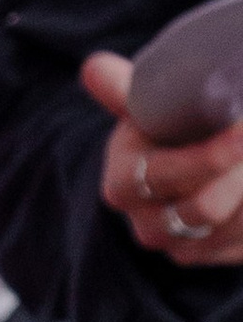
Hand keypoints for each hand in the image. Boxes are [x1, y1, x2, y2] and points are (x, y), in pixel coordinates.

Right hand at [83, 49, 242, 266]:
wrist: (186, 158)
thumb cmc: (167, 125)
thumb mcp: (149, 104)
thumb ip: (125, 90)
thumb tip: (93, 67)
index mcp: (123, 180)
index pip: (160, 178)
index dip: (205, 160)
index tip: (241, 131)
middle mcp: (143, 220)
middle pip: (201, 208)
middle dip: (241, 175)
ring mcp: (173, 243)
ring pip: (228, 224)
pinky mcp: (201, 254)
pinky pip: (240, 240)